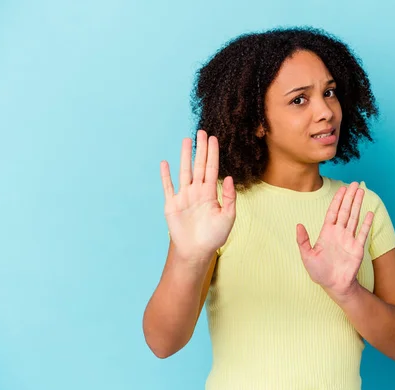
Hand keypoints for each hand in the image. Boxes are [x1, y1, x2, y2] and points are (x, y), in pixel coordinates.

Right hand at [160, 130, 235, 260]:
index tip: (213, 139)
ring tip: (186, 140)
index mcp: (210, 194)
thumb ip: (229, 197)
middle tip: (201, 132)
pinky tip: (165, 163)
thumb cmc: (214, 236)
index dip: (213, 154)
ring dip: (184, 156)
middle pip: (199, 165)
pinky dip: (166, 176)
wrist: (196, 251)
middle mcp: (197, 192)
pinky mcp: (172, 205)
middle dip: (200, 149)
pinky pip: (168, 187)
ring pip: (184, 171)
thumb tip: (228, 177)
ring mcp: (184, 197)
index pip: (212, 169)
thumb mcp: (228, 217)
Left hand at [296, 182, 373, 298]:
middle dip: (350, 196)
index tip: (342, 188)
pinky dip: (367, 223)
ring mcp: (349, 239)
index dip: (337, 200)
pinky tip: (369, 212)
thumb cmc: (319, 272)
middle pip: (345, 210)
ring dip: (358, 204)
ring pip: (354, 217)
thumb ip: (302, 240)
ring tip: (362, 191)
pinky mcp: (358, 248)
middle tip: (355, 183)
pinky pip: (363, 232)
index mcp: (327, 232)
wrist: (334, 285)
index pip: (333, 212)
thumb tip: (298, 225)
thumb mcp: (307, 256)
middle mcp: (339, 233)